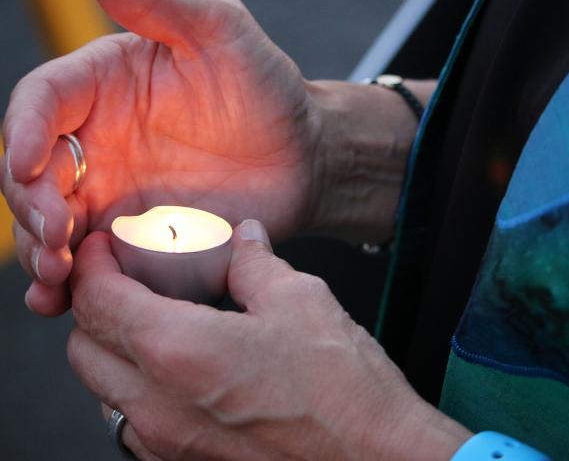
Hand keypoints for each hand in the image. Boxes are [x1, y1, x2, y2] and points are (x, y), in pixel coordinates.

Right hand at [2, 0, 318, 314]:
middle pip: (32, 172)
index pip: (40, 102)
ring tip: (57, 275)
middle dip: (30, 204)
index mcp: (103, 84)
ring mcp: (113, 195)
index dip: (22, 132)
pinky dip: (70, 285)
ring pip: (51, 225)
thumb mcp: (220, 29)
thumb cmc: (266, 87)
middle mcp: (97, 141)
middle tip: (55, 234)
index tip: (27, 165)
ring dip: (39, 252)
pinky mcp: (134, 242)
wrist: (304, 156)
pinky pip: (90, 266)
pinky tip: (65, 300)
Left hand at [67, 220, 469, 459]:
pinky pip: (134, 425)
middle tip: (124, 281)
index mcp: (179, 351)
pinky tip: (180, 372)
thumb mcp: (300, 300)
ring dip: (113, 352)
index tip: (102, 249)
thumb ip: (256, 264)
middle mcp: (159, 405)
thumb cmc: (342, 390)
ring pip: (102, 392)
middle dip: (93, 308)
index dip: (93, 266)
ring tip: (152, 324)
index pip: (98, 302)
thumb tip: (245, 239)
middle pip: (83, 350)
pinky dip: (139, 391)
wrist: (375, 459)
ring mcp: (168, 444)